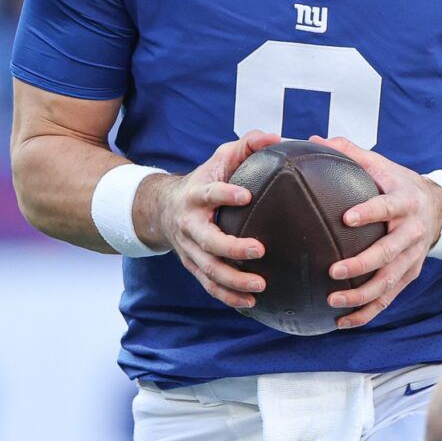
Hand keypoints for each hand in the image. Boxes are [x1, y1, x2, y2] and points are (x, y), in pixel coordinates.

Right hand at [142, 131, 278, 310]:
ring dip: (234, 280)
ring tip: (260, 286)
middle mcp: (190, 225)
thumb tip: (276, 138)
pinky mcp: (194, 266)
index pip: (208, 193)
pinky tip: (251, 302)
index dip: (224, 194)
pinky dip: (229, 296)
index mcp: (196, 195)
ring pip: (208, 270)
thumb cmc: (205, 179)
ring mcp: (190, 249)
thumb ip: (247, 145)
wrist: (164, 208)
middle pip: (207, 240)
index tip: (245, 195)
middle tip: (259, 249)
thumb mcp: (221, 158)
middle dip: (231, 247)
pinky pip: (210, 286)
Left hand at [310, 135, 441, 329]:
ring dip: (361, 296)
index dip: (370, 213)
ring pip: (388, 283)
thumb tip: (312, 138)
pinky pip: (387, 299)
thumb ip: (350, 153)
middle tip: (333, 272)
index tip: (347, 218)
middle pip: (389, 253)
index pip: (387, 208)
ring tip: (332, 303)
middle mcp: (411, 232)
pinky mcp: (409, 275)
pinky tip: (341, 322)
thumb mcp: (381, 164)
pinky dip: (366, 313)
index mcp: (404, 203)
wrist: (438, 207)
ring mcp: (412, 258)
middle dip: (362, 265)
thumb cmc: (398, 183)